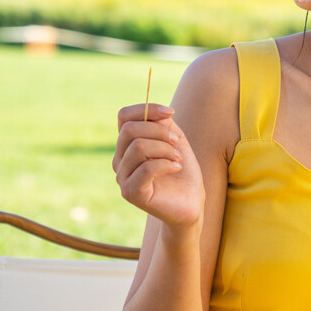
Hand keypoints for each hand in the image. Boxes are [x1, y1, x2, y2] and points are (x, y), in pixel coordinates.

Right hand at [113, 103, 203, 227]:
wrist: (191, 201)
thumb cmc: (181, 169)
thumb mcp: (175, 140)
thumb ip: (164, 123)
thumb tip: (158, 112)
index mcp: (127, 144)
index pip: (123, 116)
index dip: (146, 109)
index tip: (171, 112)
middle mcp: (120, 159)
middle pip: (129, 130)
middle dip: (160, 131)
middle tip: (177, 142)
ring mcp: (122, 177)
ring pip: (138, 147)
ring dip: (165, 149)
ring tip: (177, 158)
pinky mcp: (130, 192)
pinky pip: (146, 168)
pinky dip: (166, 164)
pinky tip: (176, 168)